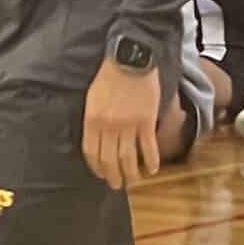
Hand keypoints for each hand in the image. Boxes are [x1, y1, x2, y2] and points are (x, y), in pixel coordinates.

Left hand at [83, 55, 161, 190]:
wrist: (130, 59)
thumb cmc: (109, 76)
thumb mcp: (92, 98)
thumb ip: (93, 120)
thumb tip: (97, 139)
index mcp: (92, 121)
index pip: (92, 153)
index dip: (96, 168)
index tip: (101, 175)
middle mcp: (109, 127)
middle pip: (109, 160)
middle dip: (113, 176)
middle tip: (117, 185)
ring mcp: (129, 125)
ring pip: (129, 158)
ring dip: (131, 174)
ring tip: (133, 180)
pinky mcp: (146, 121)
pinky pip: (148, 147)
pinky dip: (150, 161)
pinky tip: (152, 170)